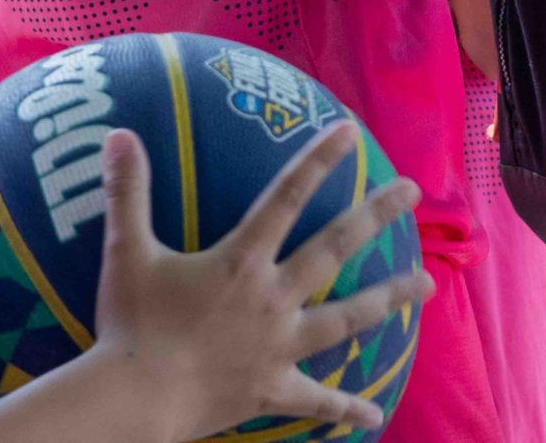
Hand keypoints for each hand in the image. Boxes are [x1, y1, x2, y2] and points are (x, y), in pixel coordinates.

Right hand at [89, 124, 432, 442]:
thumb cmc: (129, 327)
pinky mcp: (272, 388)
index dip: (318, 160)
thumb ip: (127, 192)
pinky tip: (375, 417)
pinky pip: (316, 401)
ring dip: (389, 298)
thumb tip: (116, 134)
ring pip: (347, 318)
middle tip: (414, 192)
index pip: (287, 196)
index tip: (350, 130)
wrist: (132, 402)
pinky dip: (345, 409)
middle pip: (337, 247)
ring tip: (429, 285)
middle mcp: (272, 297)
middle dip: (377, 214)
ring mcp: (278, 345)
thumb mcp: (126, 253)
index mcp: (242, 261)